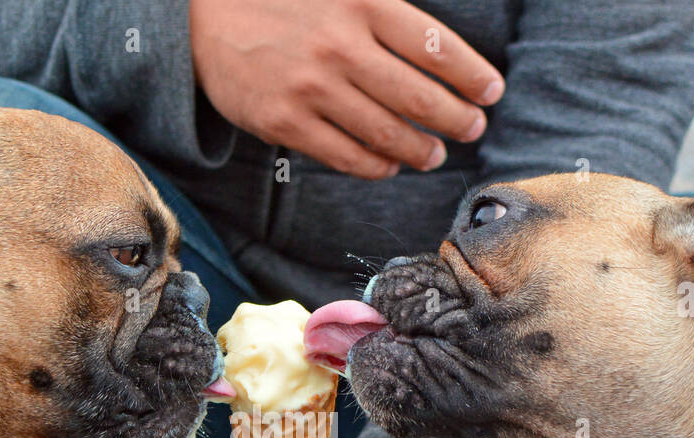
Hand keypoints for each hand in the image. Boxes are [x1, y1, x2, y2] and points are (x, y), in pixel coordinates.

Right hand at [188, 0, 503, 178]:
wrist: (203, 15)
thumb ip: (386, 10)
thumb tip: (437, 47)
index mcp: (363, 4)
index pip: (435, 46)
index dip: (471, 75)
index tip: (491, 91)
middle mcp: (341, 46)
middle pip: (418, 97)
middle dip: (456, 119)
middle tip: (472, 128)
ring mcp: (311, 88)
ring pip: (385, 133)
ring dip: (420, 149)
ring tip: (434, 154)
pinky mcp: (285, 122)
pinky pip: (345, 155)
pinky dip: (376, 165)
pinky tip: (390, 164)